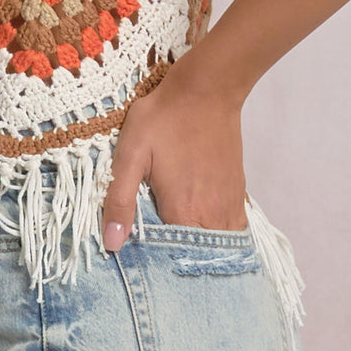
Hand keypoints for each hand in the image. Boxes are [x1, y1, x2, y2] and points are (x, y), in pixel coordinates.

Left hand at [101, 52, 248, 252]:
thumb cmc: (165, 117)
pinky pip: (232, 229)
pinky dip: (217, 233)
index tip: (140, 254)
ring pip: (216, 246)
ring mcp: (229, 206)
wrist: (208, 89)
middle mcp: (212, 217)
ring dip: (198, 247)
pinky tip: (200, 221)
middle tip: (156, 241)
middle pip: (194, 256)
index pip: (169, 259)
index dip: (153, 262)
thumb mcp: (131, 152)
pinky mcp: (239, 193)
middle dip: (176, 256)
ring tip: (177, 235)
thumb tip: (112, 243)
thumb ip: (120, 199)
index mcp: (183, 212)